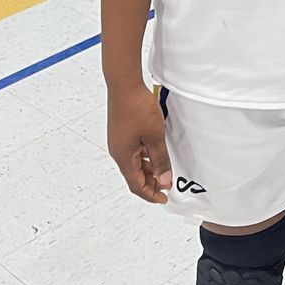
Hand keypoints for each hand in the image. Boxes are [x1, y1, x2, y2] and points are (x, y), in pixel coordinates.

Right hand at [106, 82, 172, 202]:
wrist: (124, 85)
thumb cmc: (137, 108)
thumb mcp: (155, 137)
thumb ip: (160, 160)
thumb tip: (163, 181)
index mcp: (124, 157)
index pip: (137, 185)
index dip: (151, 194)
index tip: (164, 198)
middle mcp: (118, 152)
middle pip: (134, 176)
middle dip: (150, 184)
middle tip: (166, 187)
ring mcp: (119, 142)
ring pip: (134, 164)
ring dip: (148, 170)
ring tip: (164, 172)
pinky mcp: (121, 133)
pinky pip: (133, 152)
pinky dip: (144, 157)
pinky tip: (155, 154)